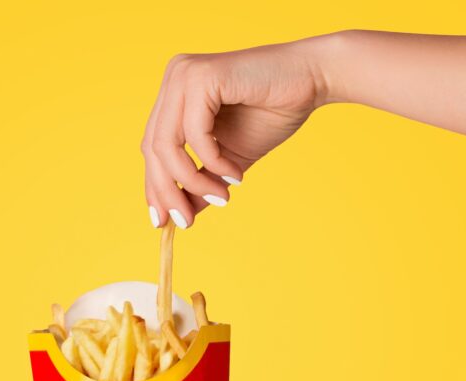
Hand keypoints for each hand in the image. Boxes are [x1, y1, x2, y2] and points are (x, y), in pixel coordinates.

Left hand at [142, 37, 331, 228]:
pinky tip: (234, 174)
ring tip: (221, 198)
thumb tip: (183, 215)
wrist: (313, 80)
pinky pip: (195, 133)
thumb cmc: (273, 112)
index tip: (164, 222)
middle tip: (187, 222)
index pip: (152, 146)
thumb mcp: (229, 158)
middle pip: (152, 148)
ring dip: (192, 181)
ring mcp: (185, 73)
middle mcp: (174, 77)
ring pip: (167, 144)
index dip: (155, 186)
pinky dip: (213, 161)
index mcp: (175, 93)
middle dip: (168, 191)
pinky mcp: (203, 76)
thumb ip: (203, 180)